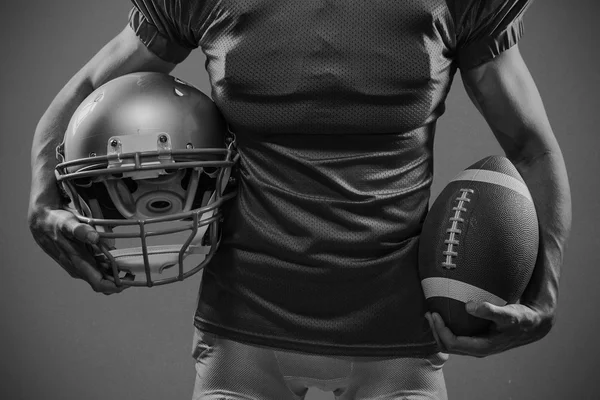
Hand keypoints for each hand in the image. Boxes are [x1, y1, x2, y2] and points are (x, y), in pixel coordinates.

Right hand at [28, 206, 125, 294]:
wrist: (42, 223)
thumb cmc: (55, 224)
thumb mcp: (67, 223)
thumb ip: (80, 230)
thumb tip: (94, 237)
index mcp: (78, 264)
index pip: (99, 284)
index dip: (116, 285)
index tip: (130, 279)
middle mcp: (80, 269)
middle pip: (104, 282)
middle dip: (120, 280)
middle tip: (134, 269)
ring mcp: (81, 266)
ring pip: (102, 275)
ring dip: (115, 272)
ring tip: (129, 264)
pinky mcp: (82, 261)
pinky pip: (99, 268)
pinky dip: (109, 265)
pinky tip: (117, 257)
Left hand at [425, 302, 553, 357]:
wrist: (532, 324)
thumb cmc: (520, 319)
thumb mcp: (508, 314)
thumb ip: (490, 310)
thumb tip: (469, 306)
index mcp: (482, 347)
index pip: (452, 343)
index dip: (440, 329)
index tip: (434, 313)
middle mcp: (476, 349)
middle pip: (447, 345)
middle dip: (435, 331)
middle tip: (428, 312)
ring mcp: (475, 345)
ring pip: (449, 343)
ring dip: (438, 330)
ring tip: (431, 313)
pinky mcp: (475, 339)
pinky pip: (455, 337)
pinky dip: (446, 328)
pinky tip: (443, 313)